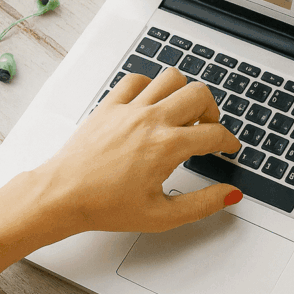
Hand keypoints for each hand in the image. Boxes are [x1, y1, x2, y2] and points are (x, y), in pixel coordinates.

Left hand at [35, 67, 242, 236]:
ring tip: (181, 111)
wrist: (64, 195)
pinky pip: (136, 79)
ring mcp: (129, 109)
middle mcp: (150, 121)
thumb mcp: (162, 216)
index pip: (214, 133)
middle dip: (212, 110)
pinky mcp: (109, 105)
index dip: (228, 141)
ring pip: (170, 78)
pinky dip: (149, 86)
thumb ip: (203, 204)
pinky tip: (149, 103)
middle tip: (207, 126)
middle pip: (199, 94)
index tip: (228, 146)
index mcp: (167, 147)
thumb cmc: (106, 206)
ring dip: (183, 92)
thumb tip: (230, 195)